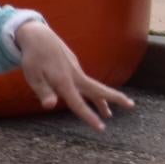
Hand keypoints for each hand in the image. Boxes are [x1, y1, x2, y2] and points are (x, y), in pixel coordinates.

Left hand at [16, 20, 133, 130]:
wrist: (37, 35)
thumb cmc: (32, 58)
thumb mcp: (32, 76)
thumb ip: (43, 92)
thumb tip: (49, 106)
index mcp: (64, 82)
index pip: (78, 104)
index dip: (90, 117)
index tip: (101, 128)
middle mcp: (74, 76)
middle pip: (98, 90)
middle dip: (115, 99)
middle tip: (131, 105)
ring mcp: (76, 70)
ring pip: (93, 87)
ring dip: (102, 100)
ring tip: (108, 113)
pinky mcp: (74, 65)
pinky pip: (85, 81)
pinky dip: (91, 90)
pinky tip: (87, 95)